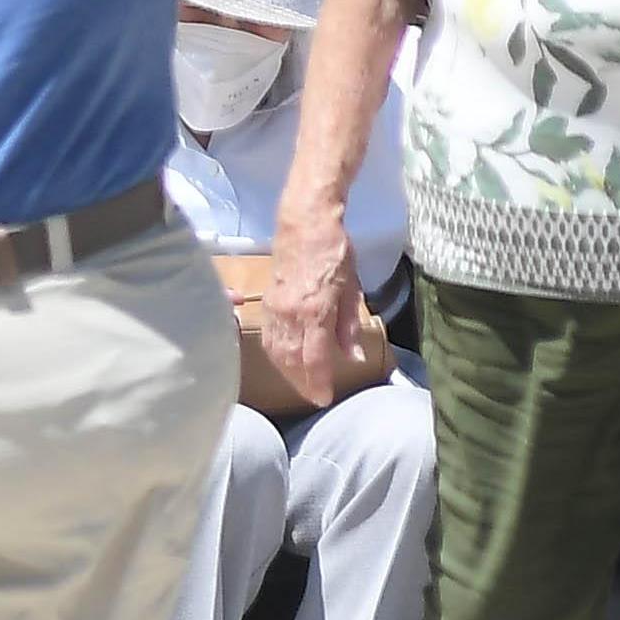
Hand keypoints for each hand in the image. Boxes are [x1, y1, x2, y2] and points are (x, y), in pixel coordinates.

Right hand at [258, 213, 365, 406]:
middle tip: (315, 396)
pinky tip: (284, 362)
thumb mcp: (352, 287)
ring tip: (302, 384)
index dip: (319, 382)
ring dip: (288, 373)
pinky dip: (276, 356)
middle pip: (292, 361)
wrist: (304, 222)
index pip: (314, 358)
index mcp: (315, 311)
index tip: (325, 397)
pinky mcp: (267, 303)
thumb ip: (349, 325)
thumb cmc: (334, 251)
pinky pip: (269, 338)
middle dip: (303, 383)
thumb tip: (352, 357)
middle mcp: (291, 314)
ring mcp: (275, 309)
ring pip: (277, 352)